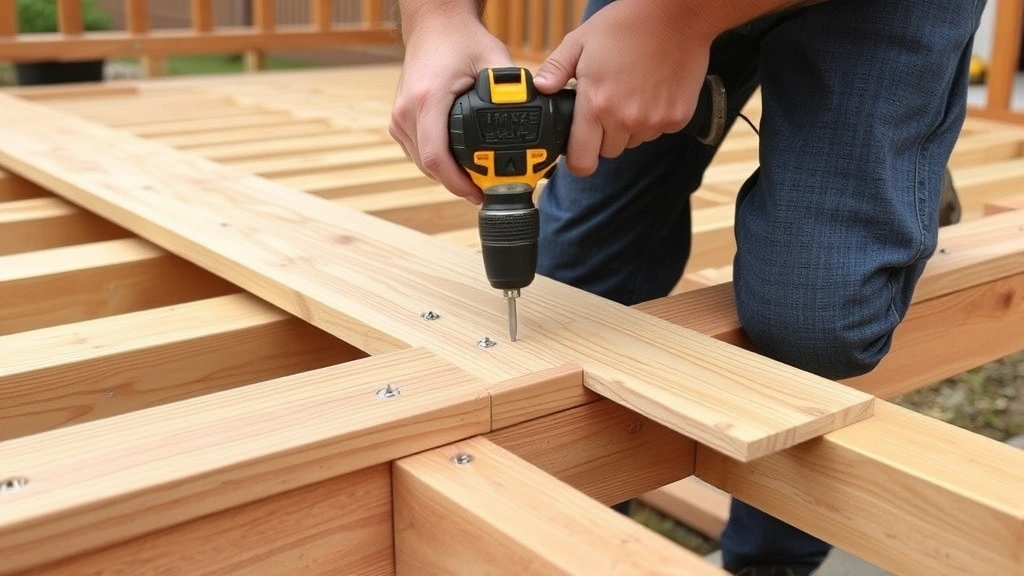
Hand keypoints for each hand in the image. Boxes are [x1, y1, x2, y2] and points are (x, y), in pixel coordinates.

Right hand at [389, 16, 513, 203]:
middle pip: (429, 166)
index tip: (479, 193)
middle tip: (485, 190)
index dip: (457, 184)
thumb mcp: (493, 58)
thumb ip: (513, 87)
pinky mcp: (399, 119)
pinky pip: (416, 151)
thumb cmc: (461, 37)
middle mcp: (407, 112)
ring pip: (420, 163)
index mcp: (427, 100)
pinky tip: (457, 161)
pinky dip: (436, 160)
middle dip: (457, 183)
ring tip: (474, 179)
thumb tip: (534, 113)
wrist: (434, 22)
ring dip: (446, 175)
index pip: (436, 157)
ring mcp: (399, 117)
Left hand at [532, 0, 716, 176]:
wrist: (678, 15)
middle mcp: (626, 119)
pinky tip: (651, 91)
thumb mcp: (581, 41)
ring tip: (632, 91)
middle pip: (608, 151)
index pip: (582, 161)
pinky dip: (652, 118)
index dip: (577, 158)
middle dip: (603, 134)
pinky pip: (657, 131)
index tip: (578, 147)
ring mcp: (654, 121)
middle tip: (608, 102)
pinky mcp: (677, 118)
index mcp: (597, 104)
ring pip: (633, 142)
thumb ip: (555, 69)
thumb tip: (540, 89)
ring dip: (628, 126)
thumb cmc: (627, 25)